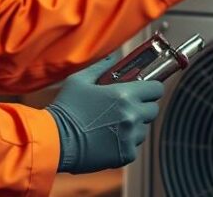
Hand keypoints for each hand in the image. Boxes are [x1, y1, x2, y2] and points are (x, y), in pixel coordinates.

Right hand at [45, 57, 164, 173]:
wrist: (55, 140)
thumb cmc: (65, 109)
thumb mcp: (79, 80)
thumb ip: (100, 67)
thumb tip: (112, 59)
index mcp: (125, 94)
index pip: (156, 89)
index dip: (151, 89)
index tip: (145, 91)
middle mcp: (132, 115)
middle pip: (153, 110)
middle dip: (142, 108)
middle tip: (126, 109)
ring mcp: (130, 136)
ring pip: (143, 130)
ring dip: (134, 127)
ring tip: (112, 126)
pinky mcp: (125, 154)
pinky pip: (133, 146)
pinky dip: (124, 144)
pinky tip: (107, 140)